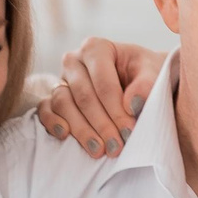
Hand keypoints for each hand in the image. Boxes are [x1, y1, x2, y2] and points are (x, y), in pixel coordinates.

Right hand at [37, 38, 163, 156]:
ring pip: (63, 104)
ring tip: (99, 150)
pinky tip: (65, 136)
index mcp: (96, 48)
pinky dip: (52, 123)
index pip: (103, 83)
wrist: (137, 79)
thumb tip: (131, 104)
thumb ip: (147, 84)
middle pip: (84, 96)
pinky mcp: (52, 97)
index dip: (116, 110)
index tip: (129, 131)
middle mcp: (73, 60)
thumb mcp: (153, 72)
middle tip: (117, 147)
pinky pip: (45, 110)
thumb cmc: (144, 74)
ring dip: (81, 129)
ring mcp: (60, 79)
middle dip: (101, 124)